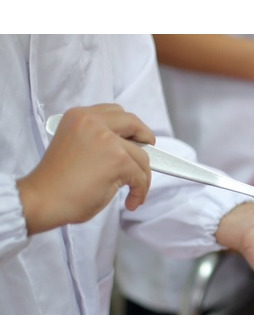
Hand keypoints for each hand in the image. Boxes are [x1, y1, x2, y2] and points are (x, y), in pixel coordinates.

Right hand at [18, 104, 153, 234]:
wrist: (43, 199)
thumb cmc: (57, 182)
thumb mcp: (76, 146)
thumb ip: (99, 140)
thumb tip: (129, 149)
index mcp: (79, 116)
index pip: (115, 113)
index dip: (131, 128)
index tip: (138, 140)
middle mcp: (92, 122)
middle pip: (134, 123)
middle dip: (146, 140)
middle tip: (148, 159)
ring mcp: (107, 140)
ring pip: (142, 156)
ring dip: (143, 177)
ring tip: (133, 193)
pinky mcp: (117, 160)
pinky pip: (141, 177)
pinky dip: (140, 192)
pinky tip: (131, 202)